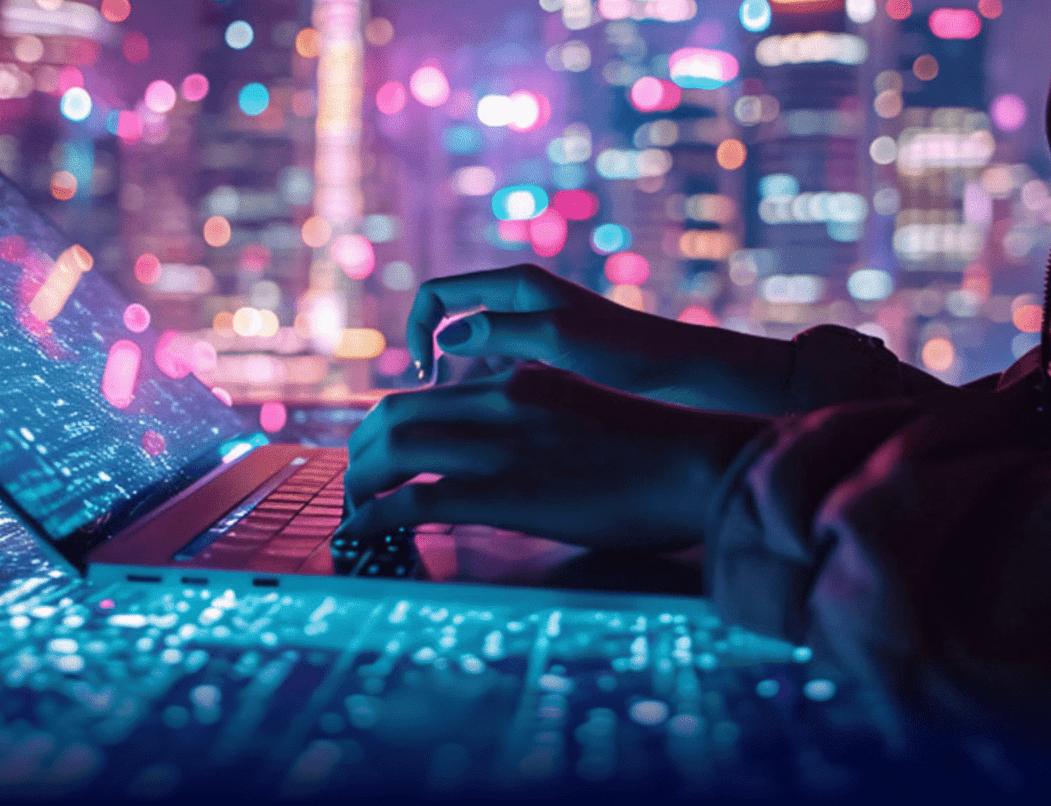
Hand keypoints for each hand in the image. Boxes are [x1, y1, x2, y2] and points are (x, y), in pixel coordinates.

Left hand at [341, 362, 768, 550]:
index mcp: (515, 381)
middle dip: (360, 454)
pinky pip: (415, 501)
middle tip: (355, 486)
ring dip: (360, 484)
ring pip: (393, 451)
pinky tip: (364, 534)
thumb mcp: (578, 410)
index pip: (421, 394)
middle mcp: (498, 402)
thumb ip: (532, 414)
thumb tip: (501, 442)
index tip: (377, 457)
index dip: (383, 429)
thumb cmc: (652, 450)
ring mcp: (500, 445)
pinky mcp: (505, 493)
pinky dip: (377, 517)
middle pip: (393, 417)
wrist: (696, 465)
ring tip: (354, 512)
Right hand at [408, 264, 795, 414]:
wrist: (675, 370)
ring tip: (490, 413)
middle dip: (439, 362)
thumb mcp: (556, 341)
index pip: (437, 296)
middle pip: (448, 324)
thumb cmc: (623, 352)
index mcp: (515, 283)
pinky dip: (494, 390)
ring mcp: (528, 326)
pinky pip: (496, 369)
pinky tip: (517, 415)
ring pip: (470, 353)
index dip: (418, 330)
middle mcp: (516, 298)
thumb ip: (498, 333)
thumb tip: (448, 337)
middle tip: (445, 405)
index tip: (423, 374)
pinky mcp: (541, 352)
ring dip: (468, 382)